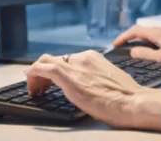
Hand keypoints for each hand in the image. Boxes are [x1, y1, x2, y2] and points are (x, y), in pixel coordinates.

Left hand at [25, 51, 160, 131]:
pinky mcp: (69, 77)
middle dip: (44, 73)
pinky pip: (44, 69)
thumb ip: (95, 78)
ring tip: (35, 90)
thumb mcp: (109, 81)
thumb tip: (88, 86)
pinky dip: (33, 73)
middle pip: (54, 60)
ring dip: (36, 75)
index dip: (55, 70)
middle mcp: (83, 57)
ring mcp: (75, 66)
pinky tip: (29, 81)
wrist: (132, 102)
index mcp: (92, 57)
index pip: (67, 59)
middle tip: (40, 88)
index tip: (51, 82)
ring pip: (46, 62)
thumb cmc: (126, 97)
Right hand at [113, 26, 160, 72]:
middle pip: (143, 31)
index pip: (136, 30)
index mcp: (160, 33)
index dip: (124, 36)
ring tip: (134, 49)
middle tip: (122, 46)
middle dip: (131, 37)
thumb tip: (132, 50)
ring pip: (152, 34)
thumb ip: (146, 54)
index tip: (115, 44)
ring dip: (141, 40)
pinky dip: (150, 42)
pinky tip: (153, 51)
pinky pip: (159, 37)